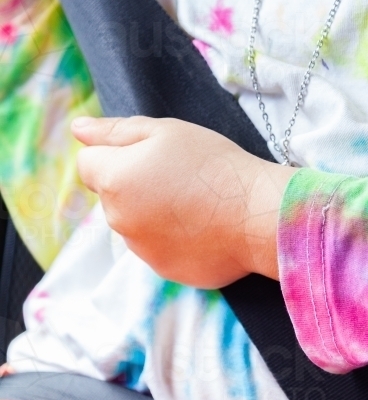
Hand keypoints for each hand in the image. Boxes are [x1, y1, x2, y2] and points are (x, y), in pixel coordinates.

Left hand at [71, 116, 295, 287]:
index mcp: (114, 179)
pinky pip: (159, 247)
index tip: (152, 155)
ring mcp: (140, 250)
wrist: (257, 214)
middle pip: (112, 195)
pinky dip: (174, 237)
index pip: (88, 163)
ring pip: (135, 223)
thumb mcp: (166, 131)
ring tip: (195, 203)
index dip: (117, 154)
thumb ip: (115, 131)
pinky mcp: (164, 270)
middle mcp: (117, 219)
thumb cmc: (214, 165)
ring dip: (153, 212)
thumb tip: (78, 130)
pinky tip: (203, 226)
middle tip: (179, 175)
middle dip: (134, 184)